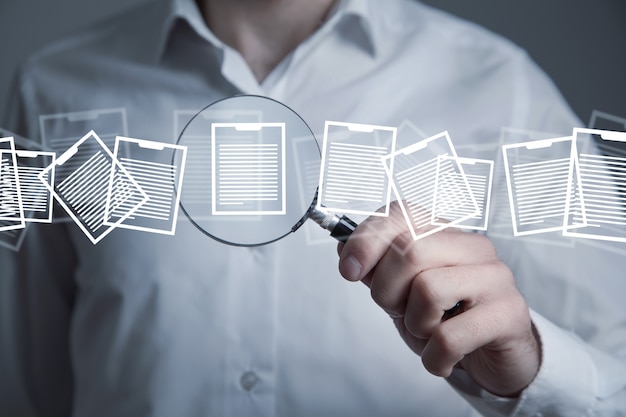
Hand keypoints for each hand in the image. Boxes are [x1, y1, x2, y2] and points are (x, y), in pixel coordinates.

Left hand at [337, 202, 540, 396]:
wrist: (493, 356)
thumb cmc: (445, 318)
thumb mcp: (403, 292)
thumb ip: (377, 269)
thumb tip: (346, 250)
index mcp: (444, 233)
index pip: (400, 213)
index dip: (366, 240)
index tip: (349, 270)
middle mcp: (472, 246)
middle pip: (409, 251)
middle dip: (387, 291)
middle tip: (398, 311)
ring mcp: (495, 277)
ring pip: (428, 290)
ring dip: (415, 324)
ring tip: (428, 332)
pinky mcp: (509, 314)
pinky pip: (450, 337)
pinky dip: (433, 356)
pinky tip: (440, 357)